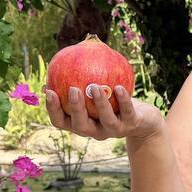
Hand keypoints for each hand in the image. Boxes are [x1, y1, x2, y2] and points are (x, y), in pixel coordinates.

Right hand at [44, 84, 162, 141]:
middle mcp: (95, 131)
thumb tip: (60, 60)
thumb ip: (79, 79)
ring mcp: (113, 130)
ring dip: (99, 104)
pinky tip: (118, 87)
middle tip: (73, 89)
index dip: (53, 109)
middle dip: (75, 108)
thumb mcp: (95, 91)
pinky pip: (127, 111)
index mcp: (81, 123)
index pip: (61, 121)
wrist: (142, 119)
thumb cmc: (112, 101)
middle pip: (80, 125)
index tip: (49, 91)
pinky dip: (123, 99)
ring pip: (105, 120)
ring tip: (95, 87)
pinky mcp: (132, 125)